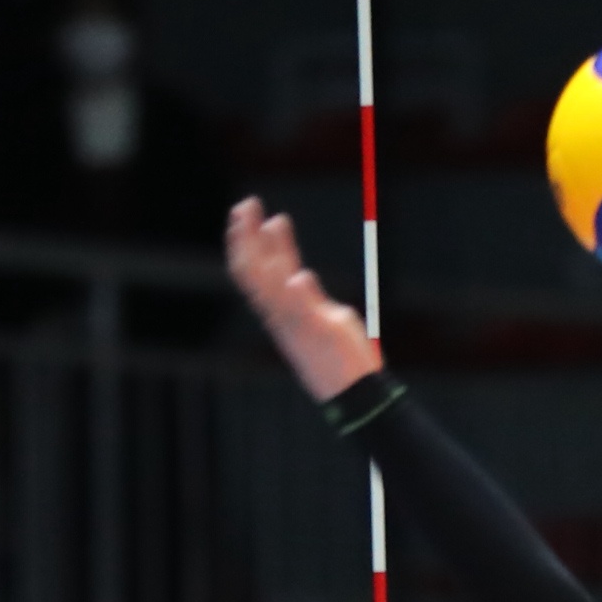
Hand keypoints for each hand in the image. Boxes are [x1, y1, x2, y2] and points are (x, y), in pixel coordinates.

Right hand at [224, 196, 386, 403]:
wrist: (355, 396)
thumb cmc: (341, 357)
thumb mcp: (323, 318)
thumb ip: (309, 297)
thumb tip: (299, 274)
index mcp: (282, 314)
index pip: (257, 271)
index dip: (250, 243)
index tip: (249, 216)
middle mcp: (283, 318)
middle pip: (254, 273)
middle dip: (247, 239)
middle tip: (246, 205)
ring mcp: (299, 326)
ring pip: (272, 290)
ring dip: (271, 255)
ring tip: (273, 221)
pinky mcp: (319, 336)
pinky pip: (304, 317)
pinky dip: (299, 297)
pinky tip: (299, 277)